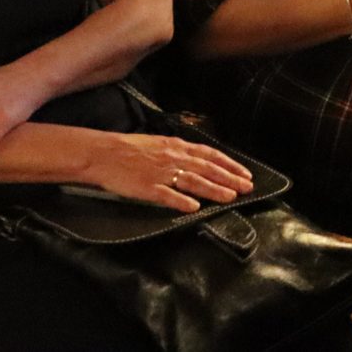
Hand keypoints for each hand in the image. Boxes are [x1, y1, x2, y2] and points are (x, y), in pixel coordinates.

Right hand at [90, 131, 255, 211]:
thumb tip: (198, 160)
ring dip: (214, 190)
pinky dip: (182, 201)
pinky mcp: (147, 187)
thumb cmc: (130, 148)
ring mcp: (161, 173)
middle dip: (230, 179)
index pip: (210, 155)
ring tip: (230, 197)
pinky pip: (167, 195)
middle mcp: (174, 158)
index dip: (230, 165)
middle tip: (247, 188)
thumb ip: (179, 152)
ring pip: (194, 181)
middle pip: (207, 169)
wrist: (104, 153)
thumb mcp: (160, 143)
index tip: (245, 174)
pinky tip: (194, 207)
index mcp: (177, 147)